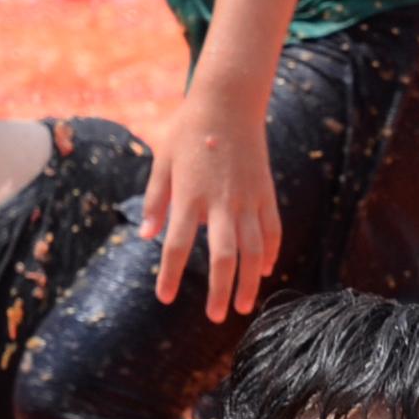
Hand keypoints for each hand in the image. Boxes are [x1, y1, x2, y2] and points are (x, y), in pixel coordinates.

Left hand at [143, 86, 282, 320]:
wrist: (228, 102)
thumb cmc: (189, 130)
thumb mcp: (163, 160)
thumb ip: (156, 200)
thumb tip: (146, 236)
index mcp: (189, 195)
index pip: (177, 245)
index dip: (170, 275)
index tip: (165, 297)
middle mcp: (220, 203)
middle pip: (223, 257)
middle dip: (221, 290)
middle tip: (216, 317)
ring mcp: (247, 199)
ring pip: (253, 250)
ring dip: (249, 282)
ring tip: (244, 306)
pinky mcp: (265, 193)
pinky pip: (271, 230)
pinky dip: (270, 253)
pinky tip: (265, 270)